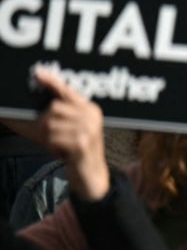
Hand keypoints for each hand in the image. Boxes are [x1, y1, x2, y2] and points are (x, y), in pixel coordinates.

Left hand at [14, 68, 109, 200]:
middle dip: (46, 124)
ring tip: (61, 147)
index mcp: (90, 109)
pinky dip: (52, 148)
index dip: (52, 81)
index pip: (67, 91)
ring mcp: (88, 129)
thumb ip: (57, 115)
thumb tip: (32, 106)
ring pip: (50, 125)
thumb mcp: (70, 130)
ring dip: (49, 139)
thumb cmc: (76, 151)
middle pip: (53, 108)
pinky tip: (63, 153)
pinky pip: (52, 139)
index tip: (37, 73)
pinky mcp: (81, 143)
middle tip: (54, 138)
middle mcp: (92, 116)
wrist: (91, 175)